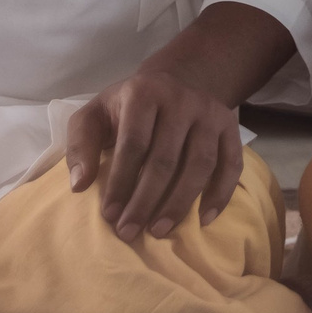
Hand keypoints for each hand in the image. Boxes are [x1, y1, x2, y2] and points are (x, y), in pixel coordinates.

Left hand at [65, 67, 246, 241]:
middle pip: (166, 158)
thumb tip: (80, 185)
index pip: (134, 144)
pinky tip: (204, 219)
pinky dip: (220, 194)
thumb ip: (80, 146)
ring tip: (159, 231)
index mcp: (144, 93)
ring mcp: (210, 113)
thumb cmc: (126, 108)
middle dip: (146, 200)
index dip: (121, 182)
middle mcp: (182, 100)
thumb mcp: (94, 116)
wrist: (175, 80)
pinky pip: (231, 164)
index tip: (109, 216)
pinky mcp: (230, 127)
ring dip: (180, 202)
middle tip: (129, 232)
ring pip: (200, 164)